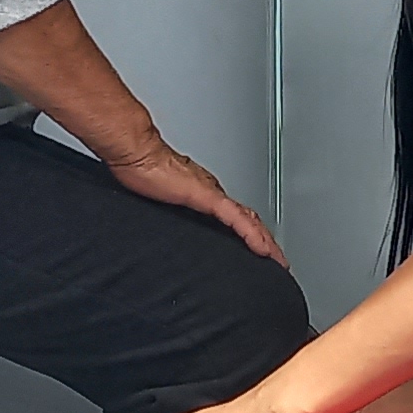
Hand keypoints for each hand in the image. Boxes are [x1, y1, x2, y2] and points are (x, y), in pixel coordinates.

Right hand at [100, 136, 282, 263]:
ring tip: (276, 259)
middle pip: (248, 218)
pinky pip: (237, 220)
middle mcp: (212, 191)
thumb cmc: (140, 169)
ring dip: (266, 241)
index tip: (256, 248)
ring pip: (249, 220)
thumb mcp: (156, 200)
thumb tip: (165, 225)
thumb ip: (168, 210)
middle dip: (264, 239)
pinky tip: (263, 250)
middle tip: (276, 259)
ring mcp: (212, 194)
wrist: (136, 153)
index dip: (248, 232)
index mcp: (201, 191)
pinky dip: (252, 236)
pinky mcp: (208, 198)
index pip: (234, 215)